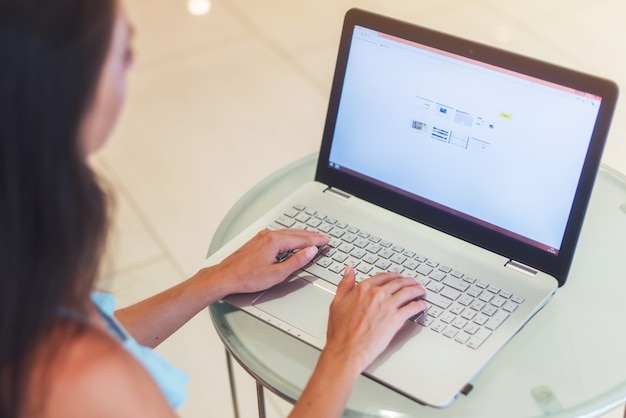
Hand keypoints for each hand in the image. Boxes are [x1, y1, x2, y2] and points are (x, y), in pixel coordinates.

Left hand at [212, 228, 329, 294]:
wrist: (225, 276)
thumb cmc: (246, 277)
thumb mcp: (277, 274)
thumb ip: (296, 261)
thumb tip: (310, 252)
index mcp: (275, 241)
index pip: (302, 240)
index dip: (316, 241)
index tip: (326, 241)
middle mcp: (268, 235)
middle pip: (296, 233)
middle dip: (311, 236)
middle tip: (324, 237)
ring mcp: (262, 237)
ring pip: (287, 232)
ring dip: (301, 235)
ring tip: (312, 237)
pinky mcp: (257, 241)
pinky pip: (279, 234)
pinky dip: (290, 236)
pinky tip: (292, 239)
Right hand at [324, 266, 426, 372]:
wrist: (347, 349)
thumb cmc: (341, 331)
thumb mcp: (337, 302)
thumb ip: (345, 284)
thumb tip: (349, 271)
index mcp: (363, 288)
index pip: (383, 276)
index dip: (393, 276)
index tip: (397, 277)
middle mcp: (377, 294)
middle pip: (398, 282)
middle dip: (408, 281)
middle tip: (413, 282)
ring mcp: (388, 306)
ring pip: (408, 292)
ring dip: (417, 290)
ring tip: (420, 290)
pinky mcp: (396, 319)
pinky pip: (413, 308)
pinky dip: (419, 305)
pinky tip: (421, 305)